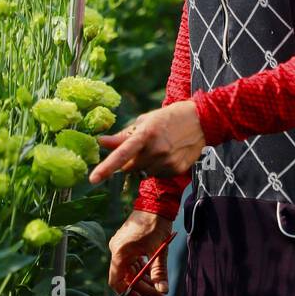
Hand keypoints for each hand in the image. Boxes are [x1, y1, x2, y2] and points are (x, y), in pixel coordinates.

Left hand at [89, 99, 204, 184]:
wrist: (202, 120)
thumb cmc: (168, 117)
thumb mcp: (145, 121)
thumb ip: (123, 135)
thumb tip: (101, 142)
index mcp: (146, 134)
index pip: (122, 154)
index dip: (106, 167)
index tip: (93, 178)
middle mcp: (156, 150)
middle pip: (129, 167)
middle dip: (129, 160)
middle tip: (142, 146)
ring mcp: (167, 162)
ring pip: (143, 172)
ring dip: (145, 164)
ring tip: (159, 147)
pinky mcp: (176, 170)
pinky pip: (157, 175)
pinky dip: (158, 167)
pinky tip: (168, 154)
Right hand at [108, 209, 173, 295]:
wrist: (155, 202)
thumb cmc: (156, 223)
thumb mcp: (159, 250)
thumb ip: (159, 272)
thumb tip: (162, 291)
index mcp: (120, 252)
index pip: (117, 281)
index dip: (129, 293)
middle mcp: (116, 250)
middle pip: (126, 277)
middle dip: (143, 288)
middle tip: (159, 295)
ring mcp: (121, 246)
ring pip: (130, 270)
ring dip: (143, 280)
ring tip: (159, 288)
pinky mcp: (127, 243)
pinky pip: (132, 261)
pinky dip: (142, 269)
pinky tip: (153, 275)